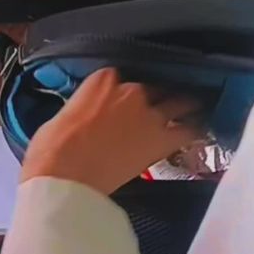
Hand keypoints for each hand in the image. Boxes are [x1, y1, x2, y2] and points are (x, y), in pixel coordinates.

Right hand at [21, 68, 200, 195]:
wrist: (66, 178)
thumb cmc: (52, 150)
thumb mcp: (61, 117)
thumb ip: (83, 107)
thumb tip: (87, 115)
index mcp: (102, 80)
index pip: (120, 75)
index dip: (122, 89)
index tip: (121, 100)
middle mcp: (131, 90)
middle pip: (153, 86)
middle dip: (156, 95)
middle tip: (158, 104)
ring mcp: (151, 114)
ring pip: (179, 101)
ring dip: (185, 105)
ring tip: (193, 107)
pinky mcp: (162, 140)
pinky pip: (189, 130)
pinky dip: (196, 128)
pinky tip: (201, 129)